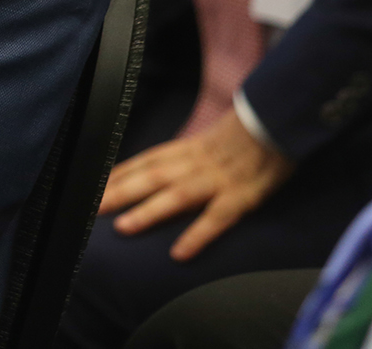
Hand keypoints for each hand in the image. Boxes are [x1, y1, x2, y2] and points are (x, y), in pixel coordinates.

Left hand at [96, 110, 293, 259]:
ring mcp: (218, 179)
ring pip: (176, 196)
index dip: (118, 174)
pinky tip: (180, 253)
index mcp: (188, 148)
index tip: (91, 186)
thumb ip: (188, 154)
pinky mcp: (243, 196)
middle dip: (119, 193)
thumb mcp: (211, 138)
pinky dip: (198, 235)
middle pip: (151, 177)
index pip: (145, 161)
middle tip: (89, 208)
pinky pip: (217, 218)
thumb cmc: (249, 132)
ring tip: (122, 228)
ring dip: (148, 212)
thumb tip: (163, 168)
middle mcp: (196, 162)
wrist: (283, 118)